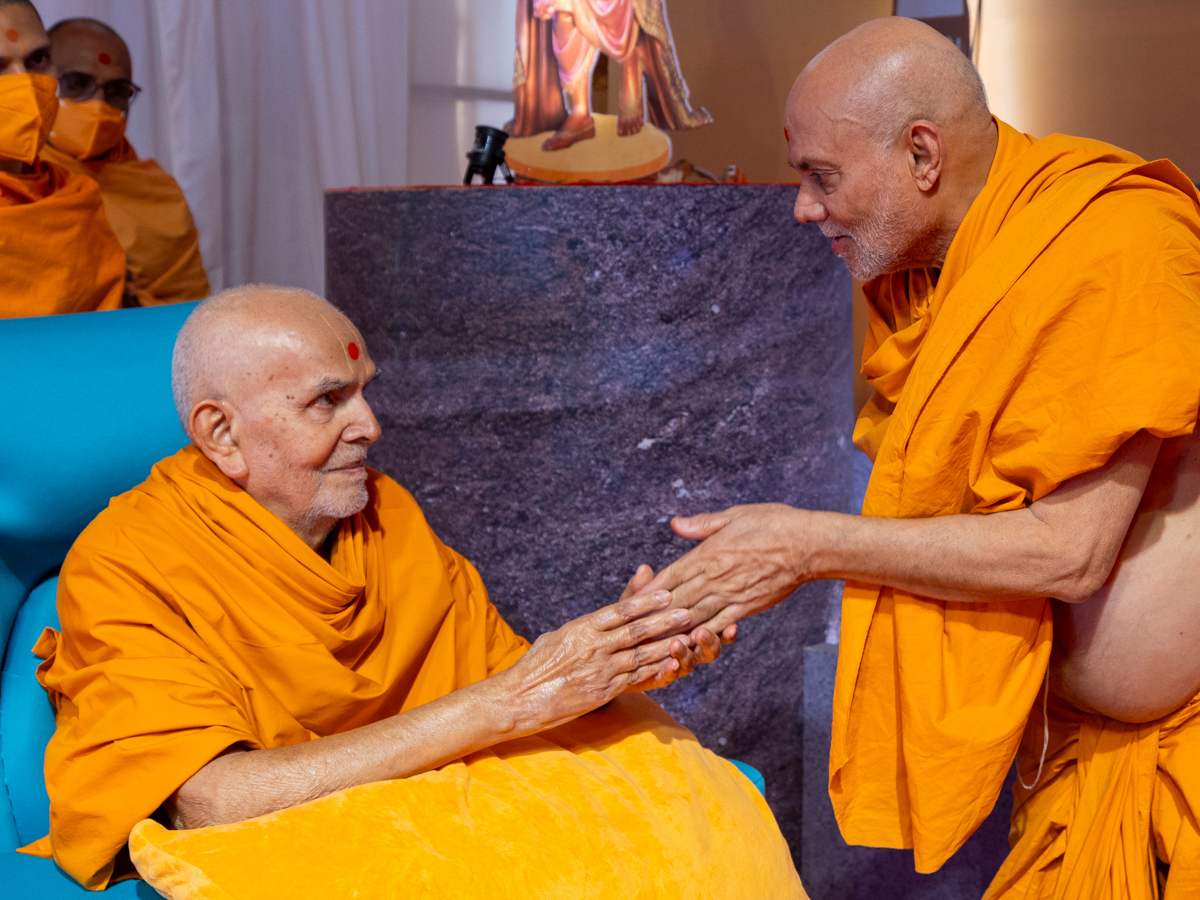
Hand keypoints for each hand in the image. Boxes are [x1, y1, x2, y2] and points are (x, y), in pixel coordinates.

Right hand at [499, 587, 694, 734]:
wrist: (520, 698)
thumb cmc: (536, 666)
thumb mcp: (557, 636)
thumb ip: (583, 627)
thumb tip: (601, 619)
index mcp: (582, 628)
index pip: (619, 611)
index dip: (645, 601)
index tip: (666, 593)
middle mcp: (593, 647)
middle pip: (636, 631)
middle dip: (664, 621)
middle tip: (688, 611)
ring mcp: (600, 670)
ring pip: (641, 655)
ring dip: (667, 645)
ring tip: (689, 636)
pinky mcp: (603, 691)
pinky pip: (636, 679)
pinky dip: (657, 671)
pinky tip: (673, 665)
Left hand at [616, 564, 735, 691]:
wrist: (608, 654)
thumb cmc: (626, 622)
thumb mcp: (631, 603)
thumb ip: (640, 590)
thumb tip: (644, 568)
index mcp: (688, 625)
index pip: (712, 623)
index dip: (723, 626)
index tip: (732, 623)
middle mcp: (687, 645)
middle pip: (709, 646)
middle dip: (709, 641)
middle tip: (703, 633)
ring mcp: (675, 662)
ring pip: (691, 661)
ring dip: (688, 653)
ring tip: (680, 646)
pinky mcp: (658, 677)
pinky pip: (668, 676)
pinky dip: (671, 669)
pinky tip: (670, 664)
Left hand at [644, 503, 811, 639]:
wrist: (807, 544)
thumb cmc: (773, 523)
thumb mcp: (733, 515)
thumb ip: (701, 524)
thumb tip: (675, 524)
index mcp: (707, 554)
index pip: (670, 575)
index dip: (649, 590)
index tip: (632, 600)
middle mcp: (714, 577)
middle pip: (677, 600)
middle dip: (654, 617)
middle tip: (634, 631)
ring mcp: (730, 595)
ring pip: (694, 617)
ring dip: (673, 630)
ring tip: (653, 643)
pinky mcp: (746, 607)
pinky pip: (720, 624)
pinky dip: (703, 636)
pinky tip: (689, 644)